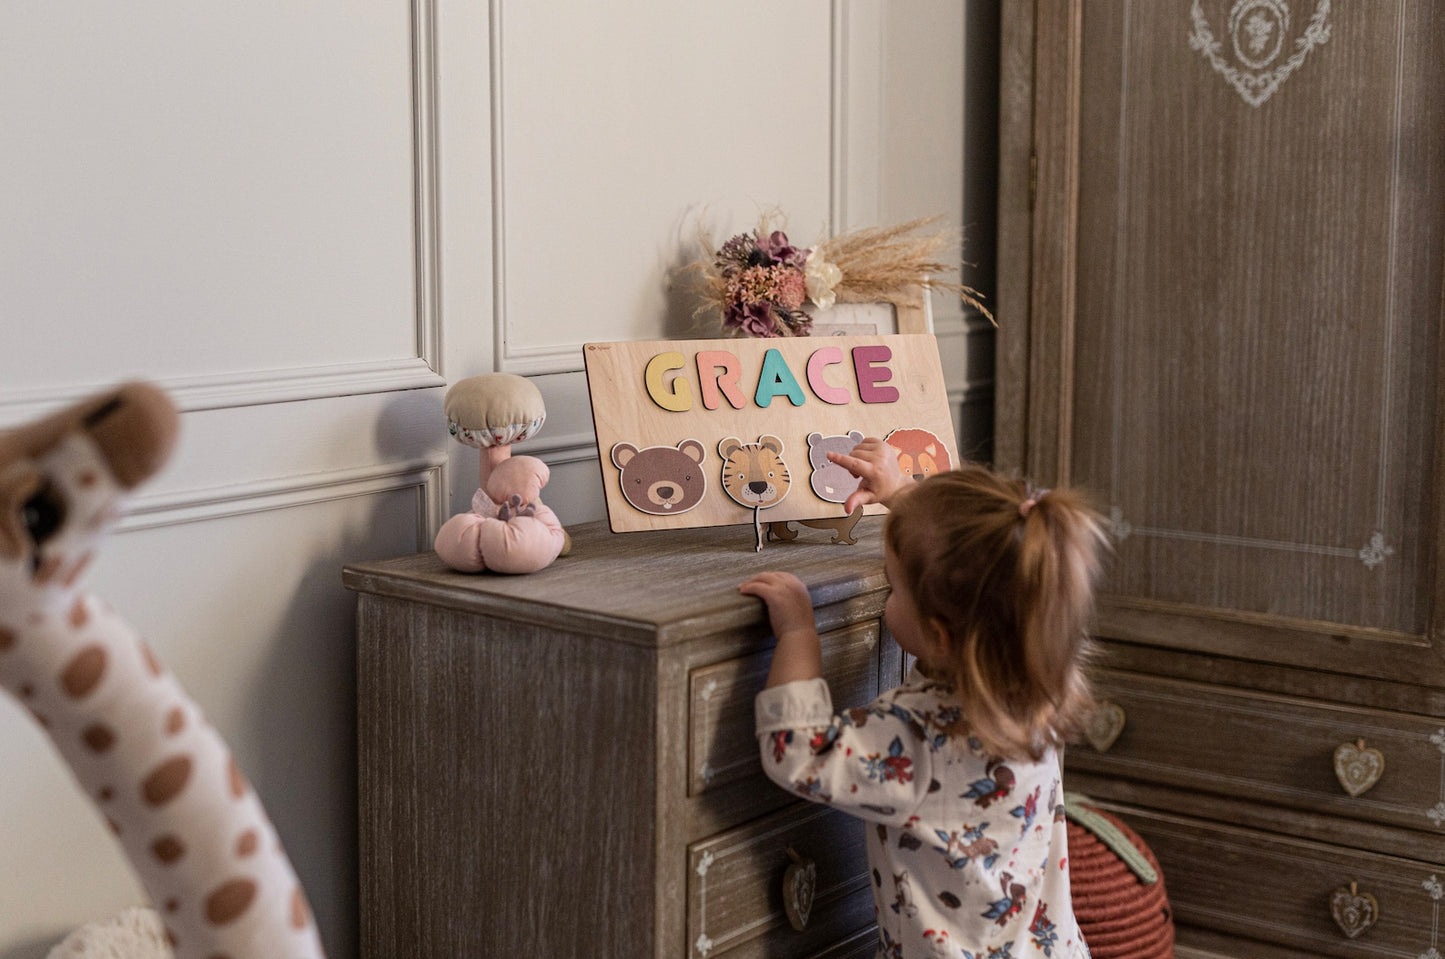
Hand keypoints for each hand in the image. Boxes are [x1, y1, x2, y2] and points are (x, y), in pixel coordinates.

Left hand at [739, 571, 821, 685]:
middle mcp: (793, 584)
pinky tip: (742, 592)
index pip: (782, 575)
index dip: (770, 578)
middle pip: (771, 575)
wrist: (799, 636)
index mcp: (800, 587)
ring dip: (751, 581)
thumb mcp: (799, 609)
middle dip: (759, 578)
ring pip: (763, 578)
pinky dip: (748, 587)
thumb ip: (792, 601)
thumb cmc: (798, 629)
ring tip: (742, 587)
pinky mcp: (774, 595)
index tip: (761, 582)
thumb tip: (781, 603)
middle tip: (748, 584)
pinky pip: (757, 587)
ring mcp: (783, 588)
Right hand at [826, 437, 910, 512]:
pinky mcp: (883, 443)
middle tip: (860, 474)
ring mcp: (882, 449)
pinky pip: (864, 442)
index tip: (829, 454)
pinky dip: (863, 449)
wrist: (896, 483)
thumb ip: (856, 500)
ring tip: (865, 466)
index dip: (839, 459)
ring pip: (857, 448)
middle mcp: (880, 458)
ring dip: (857, 457)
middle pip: (852, 455)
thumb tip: (847, 508)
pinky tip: (869, 458)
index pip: (853, 464)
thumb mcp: (868, 497)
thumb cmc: (882, 490)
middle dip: (851, 464)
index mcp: (874, 471)